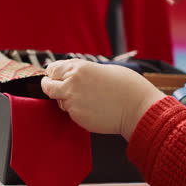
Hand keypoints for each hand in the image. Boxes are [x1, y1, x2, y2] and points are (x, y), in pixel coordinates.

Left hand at [41, 59, 165, 139]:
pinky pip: (71, 113)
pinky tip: (93, 108)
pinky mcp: (78, 117)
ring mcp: (73, 102)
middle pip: (47, 86)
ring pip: (59, 101)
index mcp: (79, 68)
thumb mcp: (102, 69)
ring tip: (88, 99)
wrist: (137, 108)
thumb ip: (83, 71)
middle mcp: (72, 83)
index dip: (54, 74)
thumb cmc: (126, 86)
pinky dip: (78, 111)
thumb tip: (70, 74)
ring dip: (66, 101)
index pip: (52, 69)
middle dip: (51, 87)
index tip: (57, 77)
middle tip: (59, 89)